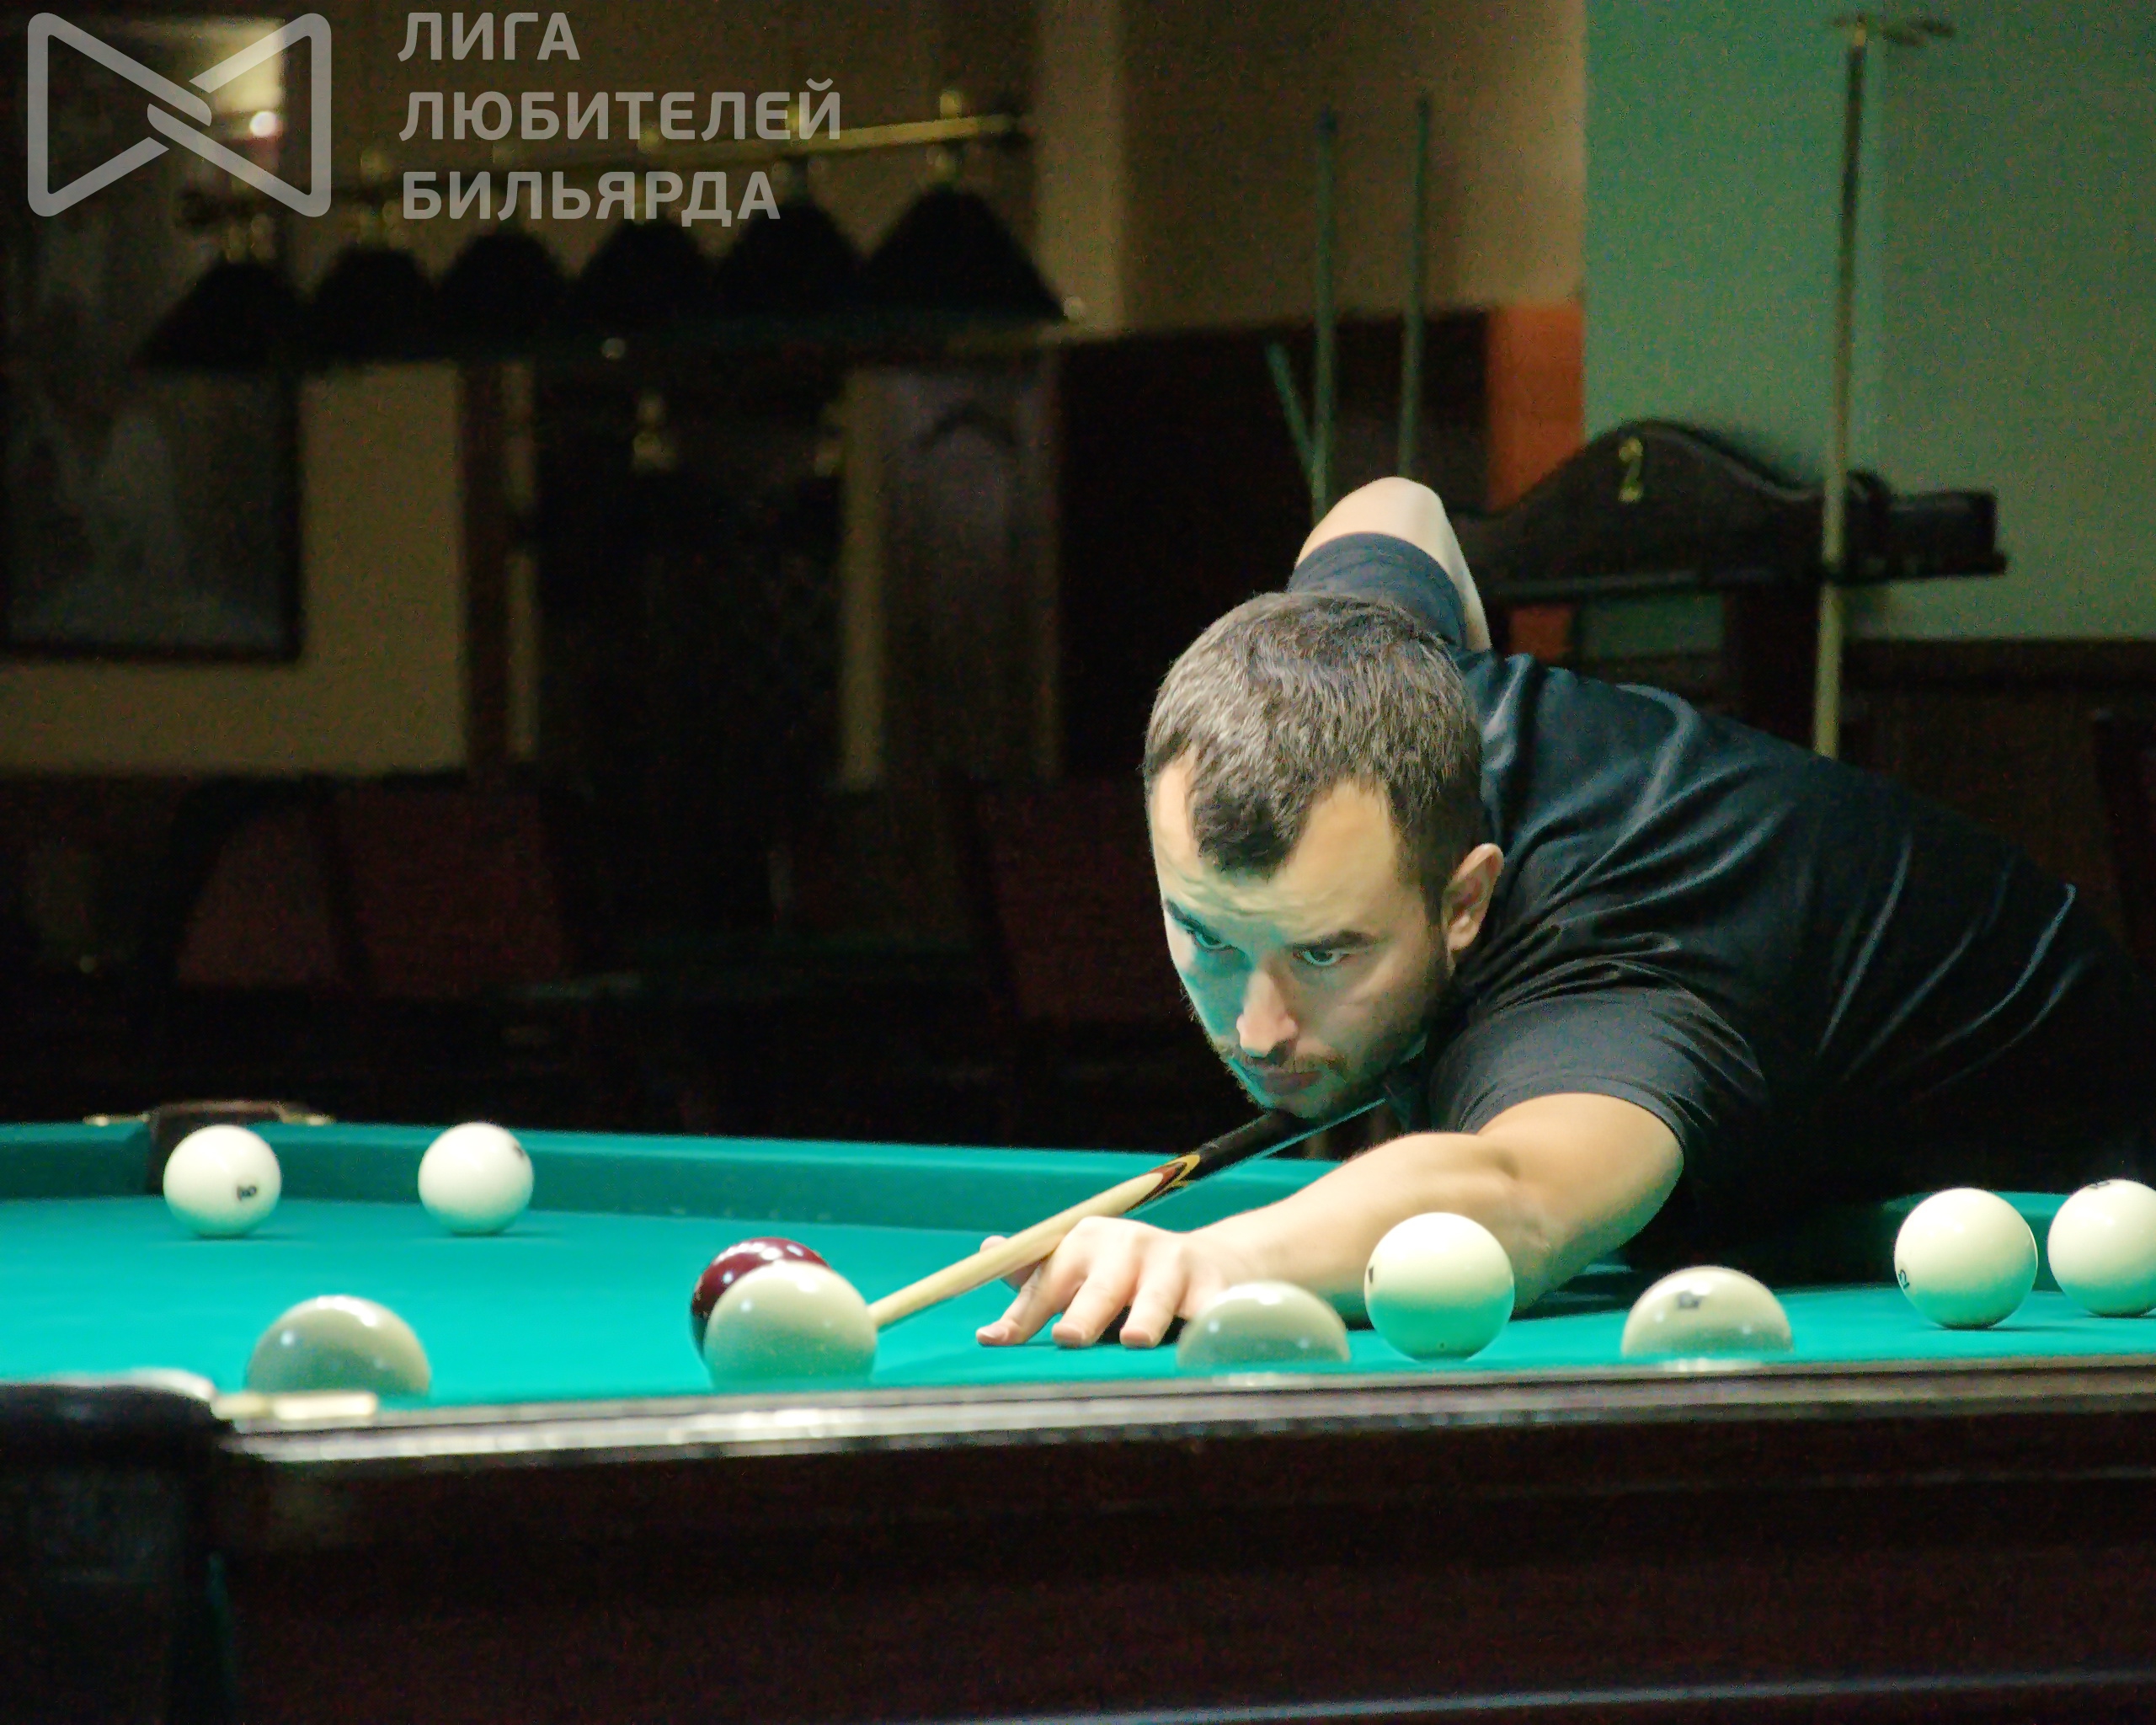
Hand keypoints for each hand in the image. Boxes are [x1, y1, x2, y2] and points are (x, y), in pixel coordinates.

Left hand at [974, 1218, 1258, 1349]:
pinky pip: (1209, 1306)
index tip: (994, 1339)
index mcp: (1085, 1242)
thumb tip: (986, 1250)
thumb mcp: (1081, 1266)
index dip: (1022, 1313)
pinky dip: (1208, 1320)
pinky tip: (1203, 1338)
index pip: (1047, 1281)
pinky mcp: (1211, 1285)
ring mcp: (1171, 1264)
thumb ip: (1035, 1272)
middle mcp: (1127, 1247)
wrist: (1207, 1261)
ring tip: (1135, 1338)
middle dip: (1084, 1312)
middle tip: (1068, 1336)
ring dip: (1145, 1316)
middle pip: (1100, 1287)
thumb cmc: (1126, 1273)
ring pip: (1155, 1296)